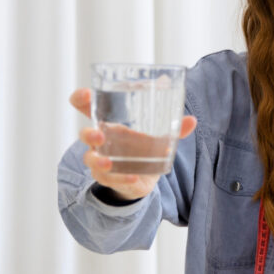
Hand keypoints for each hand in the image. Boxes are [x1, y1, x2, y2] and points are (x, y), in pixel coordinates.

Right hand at [69, 88, 196, 200]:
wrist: (140, 179)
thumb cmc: (141, 151)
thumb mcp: (158, 139)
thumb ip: (175, 130)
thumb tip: (192, 120)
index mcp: (110, 125)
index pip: (86, 108)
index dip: (81, 99)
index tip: (86, 94)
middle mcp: (102, 143)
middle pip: (86, 135)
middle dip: (89, 134)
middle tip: (98, 135)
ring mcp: (102, 162)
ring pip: (92, 161)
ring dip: (99, 162)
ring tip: (109, 163)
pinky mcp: (111, 179)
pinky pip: (111, 180)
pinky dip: (121, 179)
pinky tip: (132, 177)